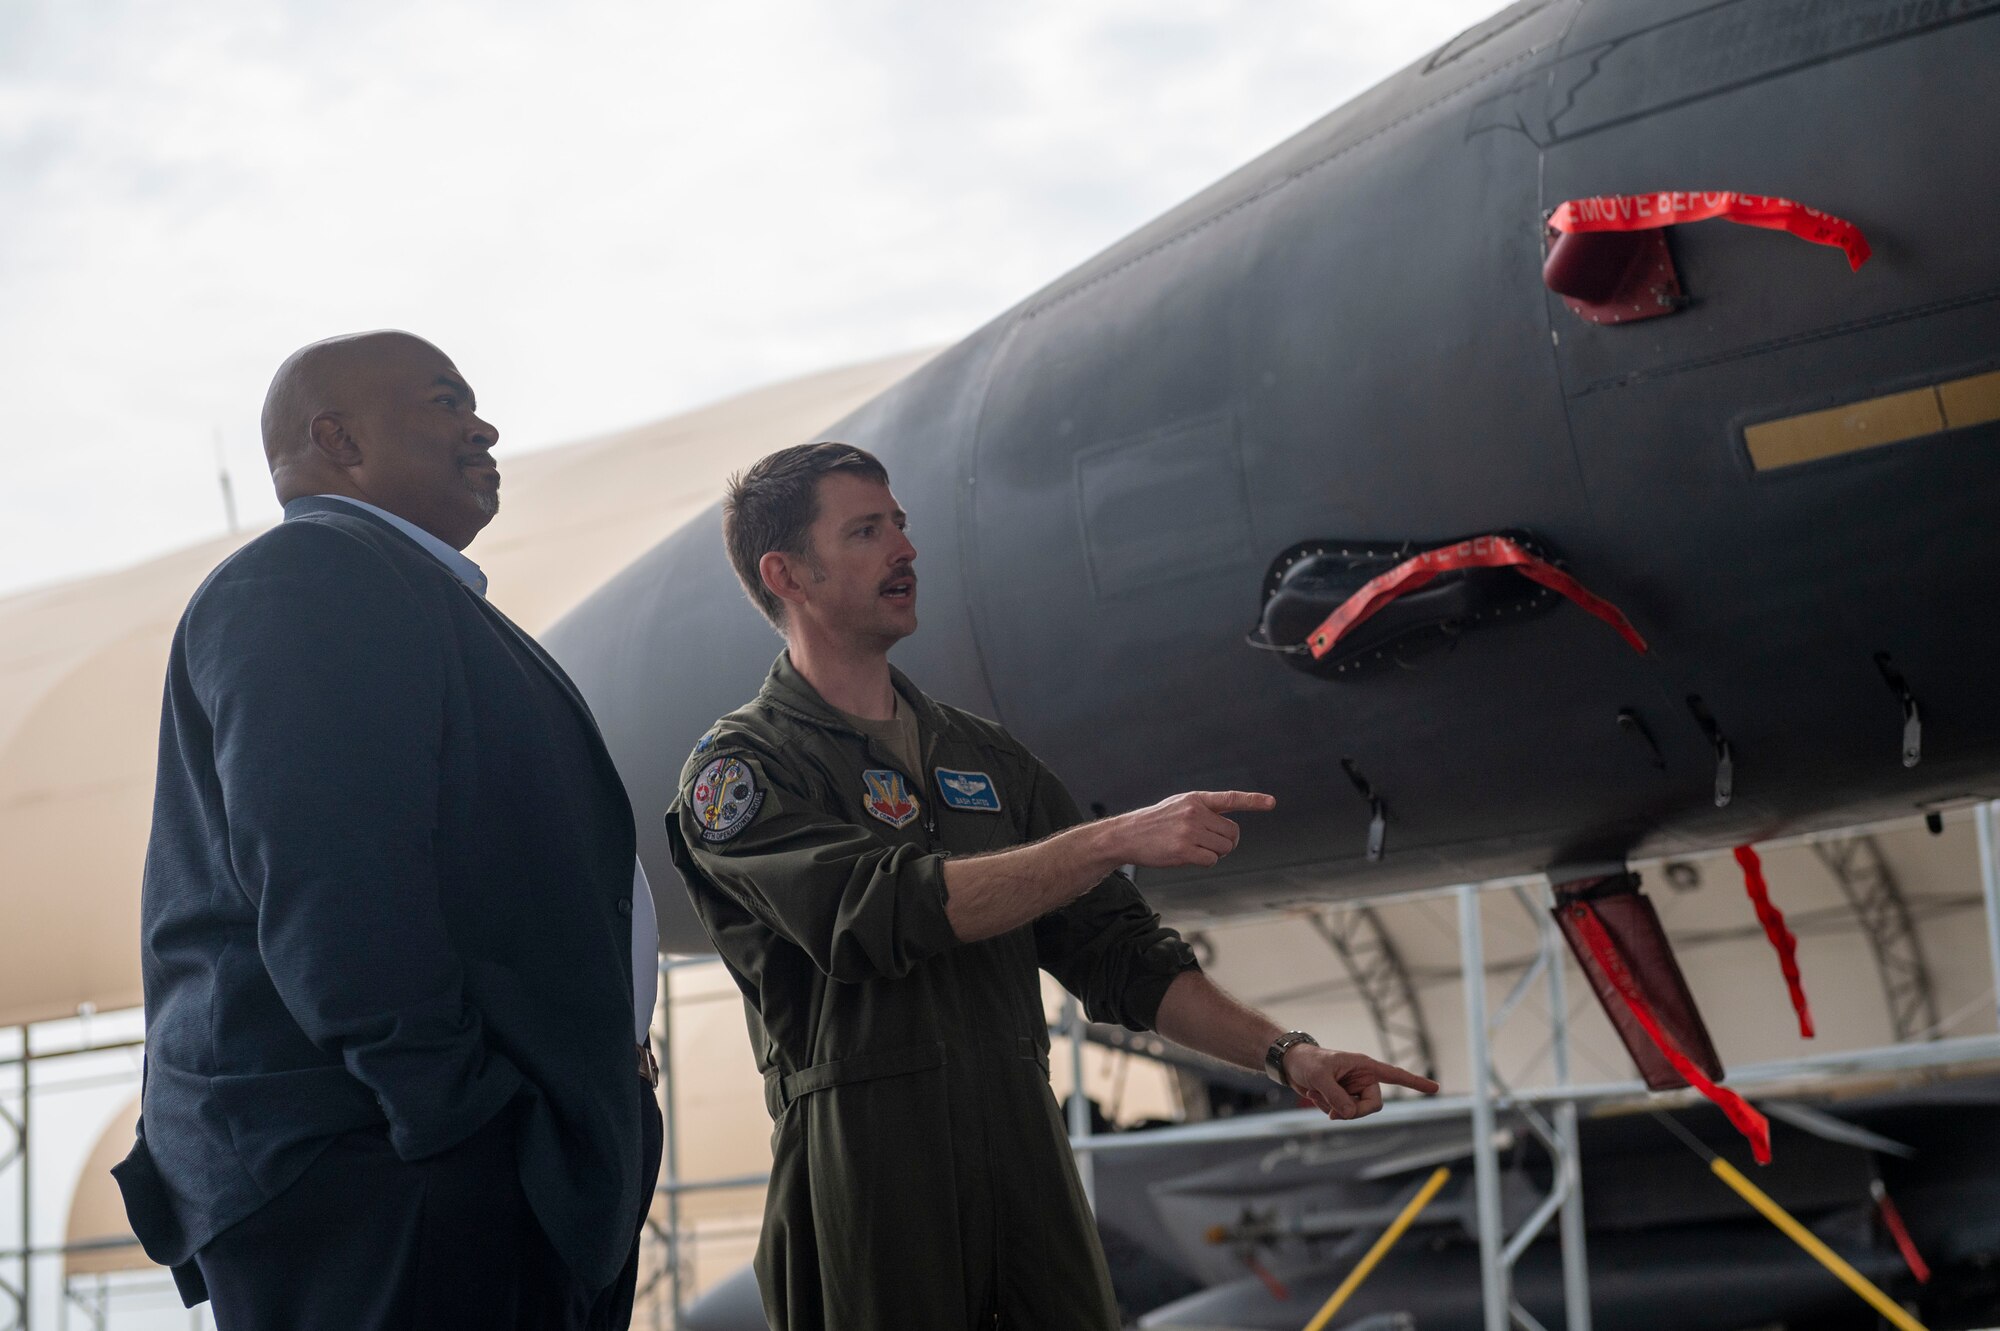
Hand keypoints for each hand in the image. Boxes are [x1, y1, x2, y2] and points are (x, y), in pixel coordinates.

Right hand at [1099, 791, 1275, 869]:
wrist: (1127, 835)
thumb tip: (1230, 827)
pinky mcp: (1184, 851)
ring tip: (1194, 848)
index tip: (1271, 802)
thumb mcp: (1179, 805)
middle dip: (1226, 842)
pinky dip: (1204, 861)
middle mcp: (1195, 813)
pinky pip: (1211, 860)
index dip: (1253, 801)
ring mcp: (1190, 832)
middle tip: (1210, 844)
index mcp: (1196, 799)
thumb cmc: (1155, 822)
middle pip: (1232, 833)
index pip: (1231, 798)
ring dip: (1214, 853)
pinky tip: (1187, 856)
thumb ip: (1204, 810)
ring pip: (1224, 848)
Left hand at [1283, 1045, 1440, 1119]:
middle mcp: (1363, 1078)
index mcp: (1365, 1066)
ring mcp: (1353, 1089)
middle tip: (1333, 1111)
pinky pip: (1342, 1112)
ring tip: (1316, 1093)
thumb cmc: (1308, 1062)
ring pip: (1355, 1112)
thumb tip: (1350, 1114)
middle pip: (1372, 1105)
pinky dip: (1327, 1108)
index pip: (1395, 1075)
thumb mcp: (1320, 1077)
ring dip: (1334, 1108)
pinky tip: (1314, 1095)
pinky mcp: (1342, 1098)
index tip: (1435, 1088)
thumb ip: (1336, 1096)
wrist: (1291, 1064)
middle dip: (1353, 1111)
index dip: (1416, 1083)